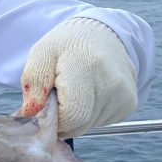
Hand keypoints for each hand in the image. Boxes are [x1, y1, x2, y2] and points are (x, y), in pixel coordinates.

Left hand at [18, 18, 137, 137]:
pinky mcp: (129, 104)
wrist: (102, 34)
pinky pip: (100, 123)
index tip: (46, 101)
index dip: (53, 116)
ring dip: (75, 116)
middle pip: (79, 125)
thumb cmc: (67, 45)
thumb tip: (31, 114)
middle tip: (57, 95)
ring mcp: (124, 95)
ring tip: (75, 90)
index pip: (70, 116)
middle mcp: (111, 83)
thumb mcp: (42, 53)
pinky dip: (88, 114)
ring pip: (88, 127)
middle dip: (61, 118)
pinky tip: (88, 93)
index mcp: (86, 66)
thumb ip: (33, 82)